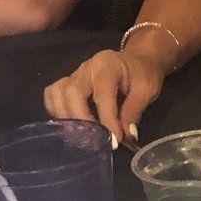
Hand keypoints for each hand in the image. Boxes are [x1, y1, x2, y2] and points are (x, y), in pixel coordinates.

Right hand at [42, 49, 167, 145]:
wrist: (137, 60)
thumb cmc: (143, 73)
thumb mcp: (147, 89)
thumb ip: (134, 111)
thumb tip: (126, 136)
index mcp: (108, 65)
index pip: (102, 94)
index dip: (107, 119)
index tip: (115, 140)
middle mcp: (87, 68)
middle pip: (72, 93)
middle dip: (82, 120)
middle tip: (95, 140)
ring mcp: (74, 74)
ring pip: (58, 94)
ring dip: (66, 118)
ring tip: (82, 135)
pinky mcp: (68, 82)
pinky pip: (52, 95)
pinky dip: (57, 111)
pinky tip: (71, 125)